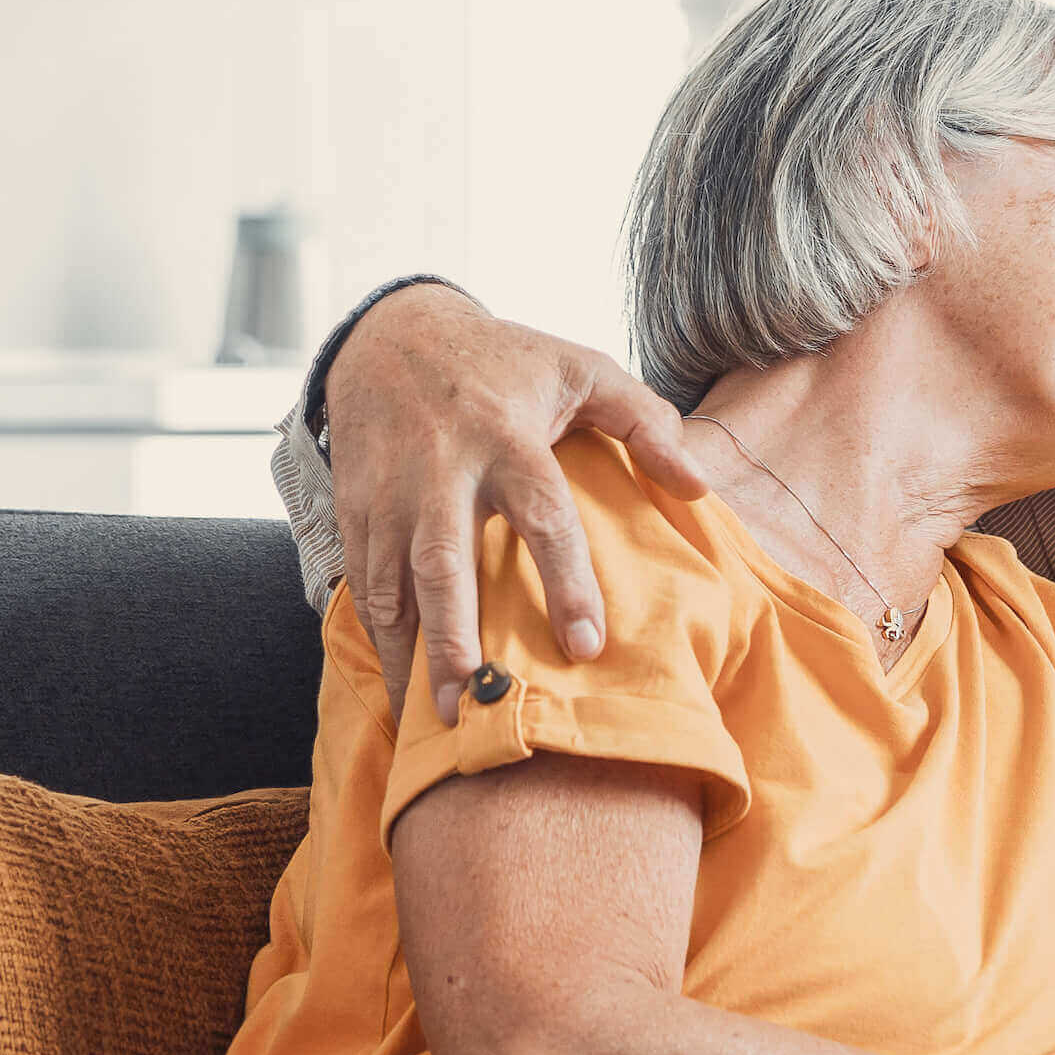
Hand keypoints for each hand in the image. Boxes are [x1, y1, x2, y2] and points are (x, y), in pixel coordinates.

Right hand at [326, 286, 708, 723]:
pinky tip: (403, 691)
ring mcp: (389, 494)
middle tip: (481, 703)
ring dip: (413, 654)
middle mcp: (441, 470)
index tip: (587, 646)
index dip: (565, 580)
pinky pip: (363, 586)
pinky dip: (381, 641)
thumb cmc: (502, 361)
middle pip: (445, 562)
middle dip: (458, 637)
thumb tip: (700, 484)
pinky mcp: (353, 510)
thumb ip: (645, 420)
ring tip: (441, 721)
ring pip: (393, 585)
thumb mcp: (580, 368)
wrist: (391, 334)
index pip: (542, 514)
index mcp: (505, 436)